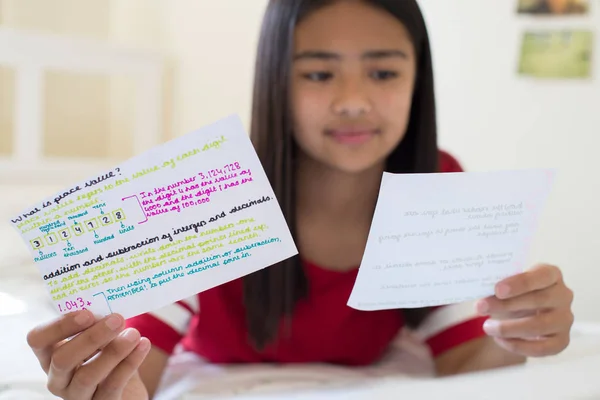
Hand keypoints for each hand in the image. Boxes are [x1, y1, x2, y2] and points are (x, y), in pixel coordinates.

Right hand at [26, 310, 150, 399]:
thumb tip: (110, 309)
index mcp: (51, 355)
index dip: (59, 326)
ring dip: (114, 351)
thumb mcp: (100, 338)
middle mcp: (58, 378)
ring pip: (87, 376)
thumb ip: (98, 324)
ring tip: (134, 334)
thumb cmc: (108, 356)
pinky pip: (112, 386)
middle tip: (117, 319)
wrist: (128, 389)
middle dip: (91, 337)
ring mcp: (77, 396)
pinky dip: (130, 363)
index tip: (87, 313)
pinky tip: (143, 345)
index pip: (38, 339)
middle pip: (63, 359)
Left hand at [476, 264, 573, 356]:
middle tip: (481, 307)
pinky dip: (518, 345)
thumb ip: (499, 286)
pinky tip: (499, 339)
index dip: (520, 283)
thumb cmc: (515, 291)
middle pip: (539, 300)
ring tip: (487, 327)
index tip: (497, 289)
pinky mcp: (561, 340)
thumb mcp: (509, 283)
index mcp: (551, 274)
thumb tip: (481, 295)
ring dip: (509, 328)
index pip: (542, 276)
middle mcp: (563, 296)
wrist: (524, 309)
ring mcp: (565, 319)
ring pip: (539, 326)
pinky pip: (542, 348)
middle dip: (506, 305)